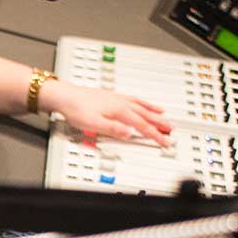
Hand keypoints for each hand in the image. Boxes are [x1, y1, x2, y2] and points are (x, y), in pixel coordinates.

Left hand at [41, 82, 171, 144]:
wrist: (65, 96)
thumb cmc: (76, 109)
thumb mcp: (94, 124)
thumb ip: (113, 129)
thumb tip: (129, 134)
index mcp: (119, 111)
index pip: (142, 126)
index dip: (155, 135)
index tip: (165, 142)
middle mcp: (121, 103)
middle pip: (145, 115)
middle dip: (160, 123)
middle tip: (172, 130)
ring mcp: (117, 99)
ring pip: (141, 106)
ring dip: (154, 111)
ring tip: (164, 115)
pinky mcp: (112, 97)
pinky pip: (134, 99)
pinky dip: (142, 102)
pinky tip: (142, 103)